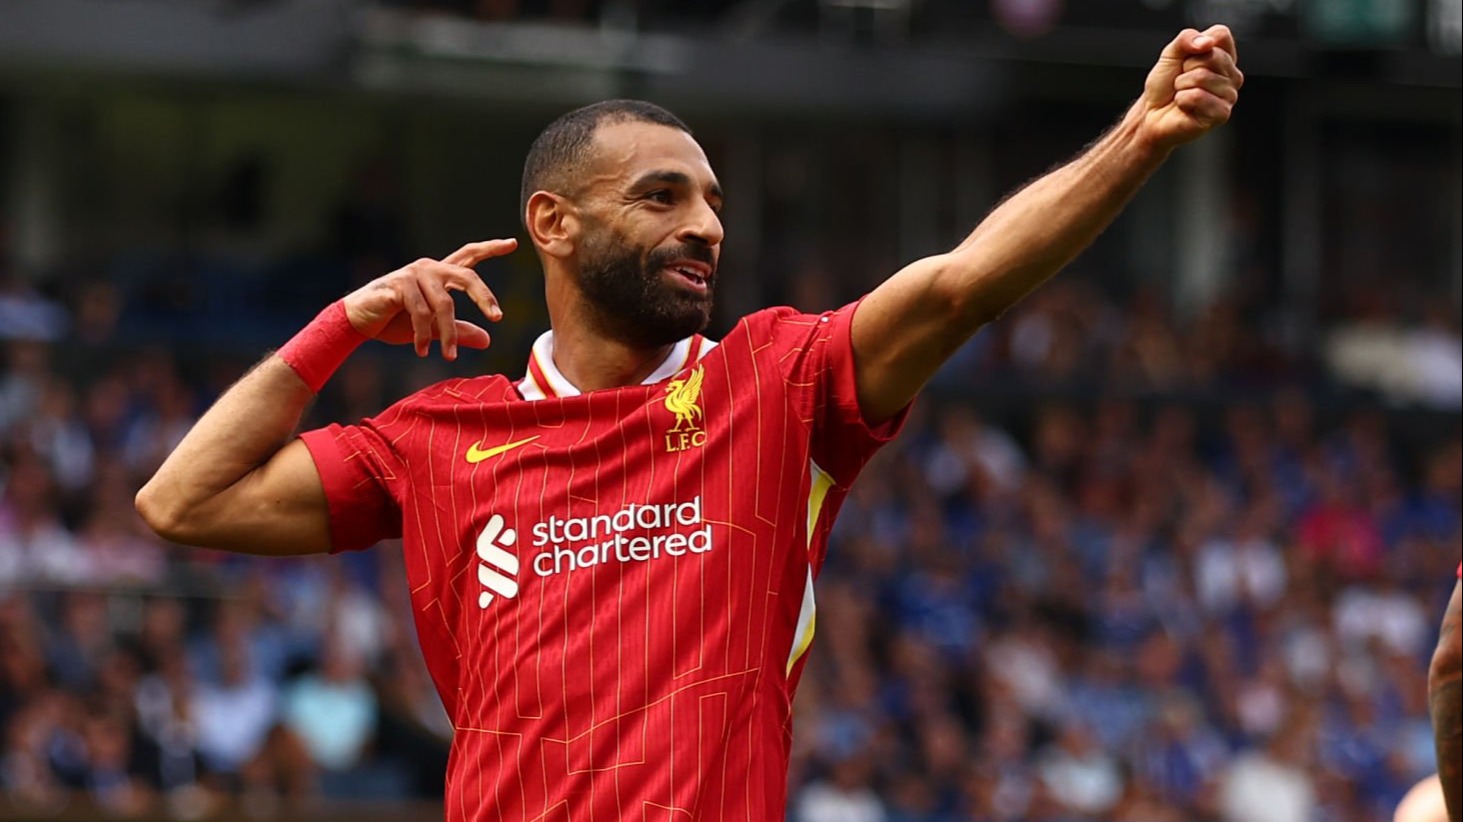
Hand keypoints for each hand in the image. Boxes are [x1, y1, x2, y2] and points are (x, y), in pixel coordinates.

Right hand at [343, 239, 516, 359]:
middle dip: (484, 297)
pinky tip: (422, 351)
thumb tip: (488, 340)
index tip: (512, 243)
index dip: (490, 249)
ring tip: (449, 356)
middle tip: (498, 317)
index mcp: (439, 275)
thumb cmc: (394, 322)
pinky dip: (423, 335)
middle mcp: (429, 269)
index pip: (468, 256)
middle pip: (467, 276)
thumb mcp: (432, 330)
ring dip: (448, 334)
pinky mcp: (399, 285)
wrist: (357, 321)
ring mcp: (414, 274)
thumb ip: (459, 331)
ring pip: (444, 304)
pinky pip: (421, 312)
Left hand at [1135, 25, 1242, 151]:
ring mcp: (1229, 95)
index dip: (1195, 45)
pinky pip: (1198, 96)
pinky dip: (1182, 100)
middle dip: (1186, 68)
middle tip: (1181, 81)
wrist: (1151, 114)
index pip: (1221, 34)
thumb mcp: (1171, 53)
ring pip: (1202, 77)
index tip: (1186, 60)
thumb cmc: (1164, 85)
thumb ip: (1187, 38)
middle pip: (1211, 56)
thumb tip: (1207, 42)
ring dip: (1181, 85)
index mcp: (1225, 57)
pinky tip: (1184, 106)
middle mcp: (1233, 75)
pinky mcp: (1222, 114)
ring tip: (1182, 93)